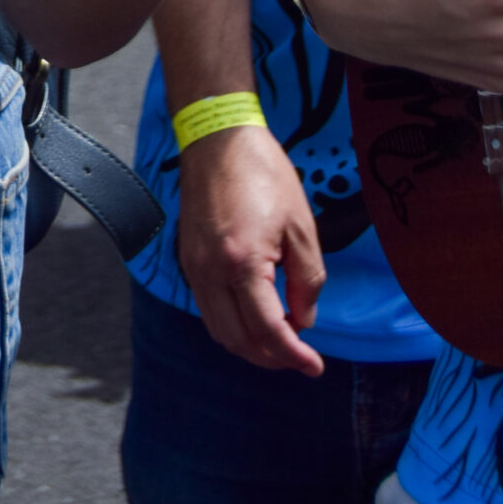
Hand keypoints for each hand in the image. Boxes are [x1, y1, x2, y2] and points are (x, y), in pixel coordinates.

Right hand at [176, 123, 325, 373]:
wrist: (217, 137)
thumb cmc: (263, 173)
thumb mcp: (301, 225)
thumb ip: (308, 279)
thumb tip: (303, 319)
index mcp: (242, 262)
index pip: (268, 331)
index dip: (294, 356)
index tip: (315, 366)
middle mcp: (210, 271)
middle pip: (238, 340)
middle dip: (271, 358)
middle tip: (299, 357)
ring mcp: (193, 265)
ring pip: (217, 329)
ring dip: (249, 345)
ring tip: (279, 340)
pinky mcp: (187, 257)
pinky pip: (206, 307)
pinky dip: (230, 324)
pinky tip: (253, 314)